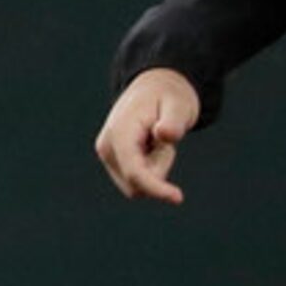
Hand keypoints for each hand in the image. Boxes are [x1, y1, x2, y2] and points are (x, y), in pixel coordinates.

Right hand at [95, 68, 201, 204]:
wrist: (154, 87)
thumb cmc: (169, 96)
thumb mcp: (179, 104)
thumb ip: (173, 121)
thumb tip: (165, 135)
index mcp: (119, 132)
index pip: (134, 172)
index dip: (155, 188)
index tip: (178, 197)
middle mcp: (106, 147)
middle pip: (136, 183)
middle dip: (159, 168)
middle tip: (167, 140)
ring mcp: (107, 155)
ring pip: (137, 184)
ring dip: (156, 167)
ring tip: (159, 140)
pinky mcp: (112, 161)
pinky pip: (136, 180)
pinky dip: (151, 167)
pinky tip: (151, 145)